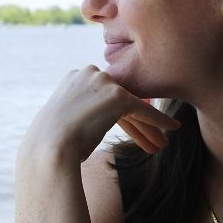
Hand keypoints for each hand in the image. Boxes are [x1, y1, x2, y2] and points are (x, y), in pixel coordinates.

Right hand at [22, 66, 181, 171]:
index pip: (103, 96)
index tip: (132, 133)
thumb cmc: (52, 143)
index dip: (120, 118)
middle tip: (150, 140)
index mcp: (74, 77)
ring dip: (148, 126)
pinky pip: (145, 109)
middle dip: (136, 122)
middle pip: (120, 100)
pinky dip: (160, 120)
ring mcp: (103, 83)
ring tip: (160, 145)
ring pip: (133, 106)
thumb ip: (78, 112)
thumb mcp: (65, 119)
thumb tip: (86, 122)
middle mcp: (89, 73)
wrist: (50, 149)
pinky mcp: (117, 96)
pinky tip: (172, 128)